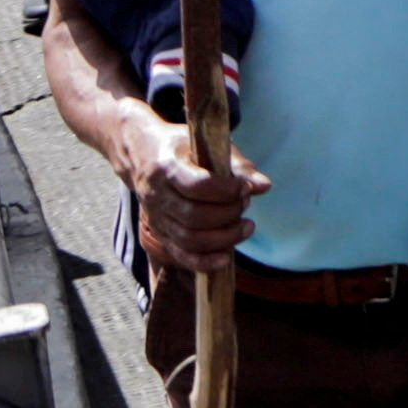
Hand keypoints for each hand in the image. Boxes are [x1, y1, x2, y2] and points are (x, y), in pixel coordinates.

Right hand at [122, 117, 265, 272]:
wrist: (143, 155)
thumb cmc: (182, 148)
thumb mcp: (207, 145)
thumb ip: (237, 166)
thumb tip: (264, 186)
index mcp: (167, 168)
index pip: (198, 186)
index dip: (228, 191)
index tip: (246, 188)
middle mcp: (156, 196)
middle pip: (195, 216)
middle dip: (229, 213)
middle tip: (245, 203)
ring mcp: (156, 218)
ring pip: (189, 239)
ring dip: (224, 238)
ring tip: (246, 226)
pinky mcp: (160, 234)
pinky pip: (180, 255)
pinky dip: (204, 262)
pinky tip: (226, 257)